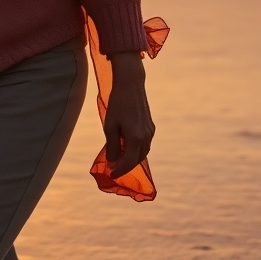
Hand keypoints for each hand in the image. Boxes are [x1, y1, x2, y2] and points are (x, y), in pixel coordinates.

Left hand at [104, 51, 155, 177]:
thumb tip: (112, 161)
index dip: (119, 170)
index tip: (110, 174)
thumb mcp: (110, 125)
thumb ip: (112, 145)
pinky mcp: (151, 126)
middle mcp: (146, 137)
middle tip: (113, 169)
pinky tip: (127, 147)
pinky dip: (136, 149)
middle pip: (136, 159)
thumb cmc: (117, 104)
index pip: (128, 162)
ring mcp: (150, 132)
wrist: (130, 85)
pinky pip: (144, 144)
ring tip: (119, 160)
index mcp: (136, 138)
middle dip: (125, 166)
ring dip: (131, 158)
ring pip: (142, 152)